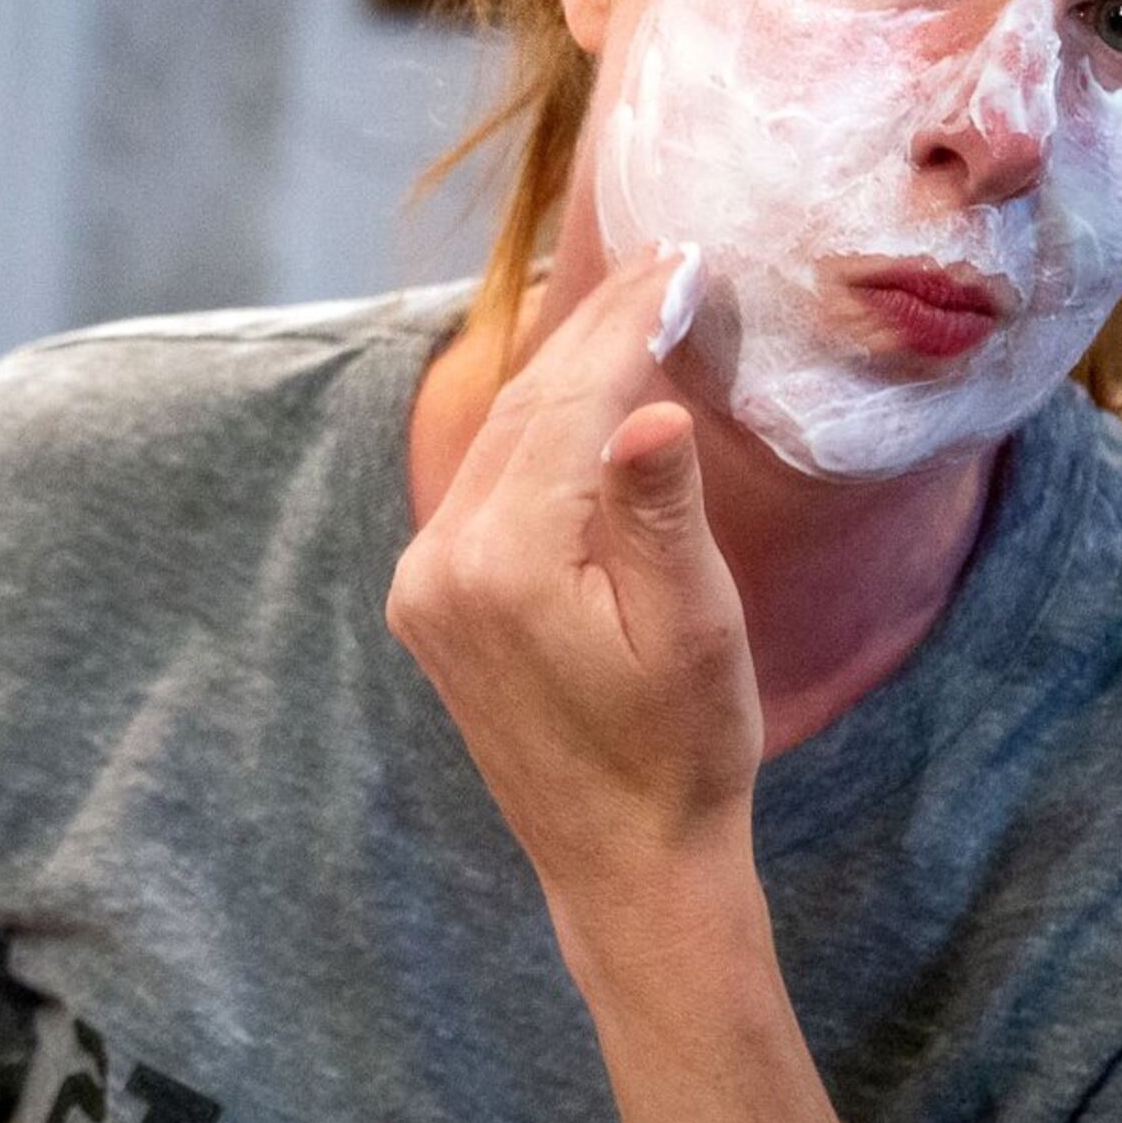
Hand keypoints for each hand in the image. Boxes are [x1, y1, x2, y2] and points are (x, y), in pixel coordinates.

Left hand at [385, 243, 761, 911]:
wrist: (624, 862)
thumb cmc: (683, 751)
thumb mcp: (696, 631)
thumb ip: (662, 517)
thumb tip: (649, 411)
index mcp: (504, 563)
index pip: (570, 405)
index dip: (627, 324)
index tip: (680, 261)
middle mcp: (441, 564)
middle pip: (526, 410)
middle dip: (596, 329)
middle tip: (665, 260)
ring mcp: (425, 584)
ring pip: (500, 441)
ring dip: (566, 373)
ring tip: (635, 305)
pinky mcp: (431, 602)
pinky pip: (486, 485)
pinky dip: (536, 432)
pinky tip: (582, 396)